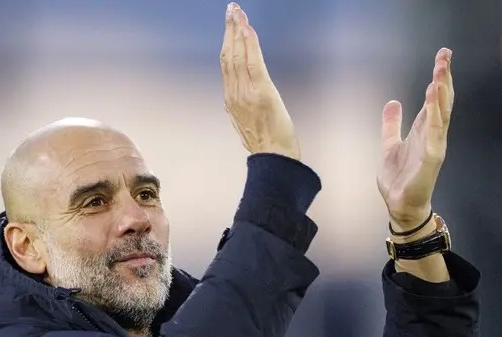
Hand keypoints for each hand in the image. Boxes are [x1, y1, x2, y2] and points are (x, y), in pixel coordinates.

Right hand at [220, 2, 300, 160]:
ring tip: (238, 13)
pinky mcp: (260, 92)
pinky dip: (249, 45)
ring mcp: (246, 93)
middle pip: (228, 55)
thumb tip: (242, 95)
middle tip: (232, 10)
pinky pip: (252, 62)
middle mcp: (234, 94)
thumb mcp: (247, 123)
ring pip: (237, 56)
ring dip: (238, 31)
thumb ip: (242, 106)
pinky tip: (248, 30)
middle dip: (229, 30)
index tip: (230, 25)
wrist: (275, 158)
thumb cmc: (267, 143)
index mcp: (231, 100)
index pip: (226, 64)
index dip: (227, 42)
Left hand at [377, 48, 454, 231]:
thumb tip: (393, 102)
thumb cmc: (398, 178)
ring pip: (440, 114)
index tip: (442, 56)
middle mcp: (433, 136)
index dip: (438, 78)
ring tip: (440, 72)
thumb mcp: (389, 145)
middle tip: (445, 55)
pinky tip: (434, 101)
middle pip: (441, 101)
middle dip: (443, 78)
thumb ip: (392, 124)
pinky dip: (435, 117)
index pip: (434, 100)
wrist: (399, 205)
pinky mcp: (431, 159)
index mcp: (424, 131)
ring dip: (440, 93)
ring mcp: (434, 146)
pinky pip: (434, 134)